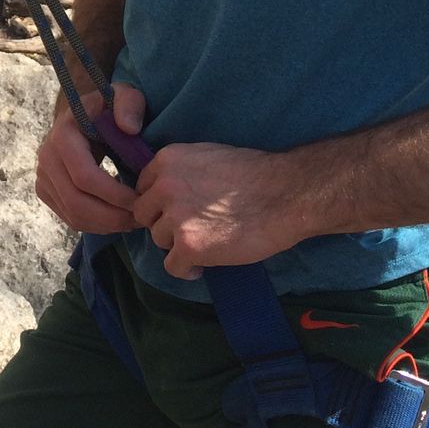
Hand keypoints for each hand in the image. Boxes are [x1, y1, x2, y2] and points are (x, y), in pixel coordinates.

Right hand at [34, 86, 147, 234]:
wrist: (84, 115)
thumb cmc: (109, 107)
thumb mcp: (123, 95)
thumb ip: (130, 104)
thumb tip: (129, 128)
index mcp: (63, 134)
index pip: (84, 176)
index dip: (114, 194)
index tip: (141, 198)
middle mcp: (46, 157)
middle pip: (77, 202)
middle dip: (112, 216)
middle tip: (141, 217)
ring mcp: (42, 176)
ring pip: (73, 215)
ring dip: (106, 225)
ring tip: (134, 219)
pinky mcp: (45, 191)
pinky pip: (70, 218)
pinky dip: (96, 225)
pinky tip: (118, 218)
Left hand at [131, 142, 306, 278]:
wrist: (284, 194)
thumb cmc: (255, 174)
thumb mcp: (206, 157)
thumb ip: (181, 172)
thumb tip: (167, 192)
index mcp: (167, 160)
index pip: (144, 187)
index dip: (160, 202)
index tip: (177, 211)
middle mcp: (164, 186)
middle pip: (145, 215)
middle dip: (164, 223)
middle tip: (189, 229)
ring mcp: (174, 217)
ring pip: (159, 240)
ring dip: (178, 245)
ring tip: (204, 244)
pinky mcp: (188, 246)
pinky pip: (172, 266)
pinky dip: (187, 269)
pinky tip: (202, 266)